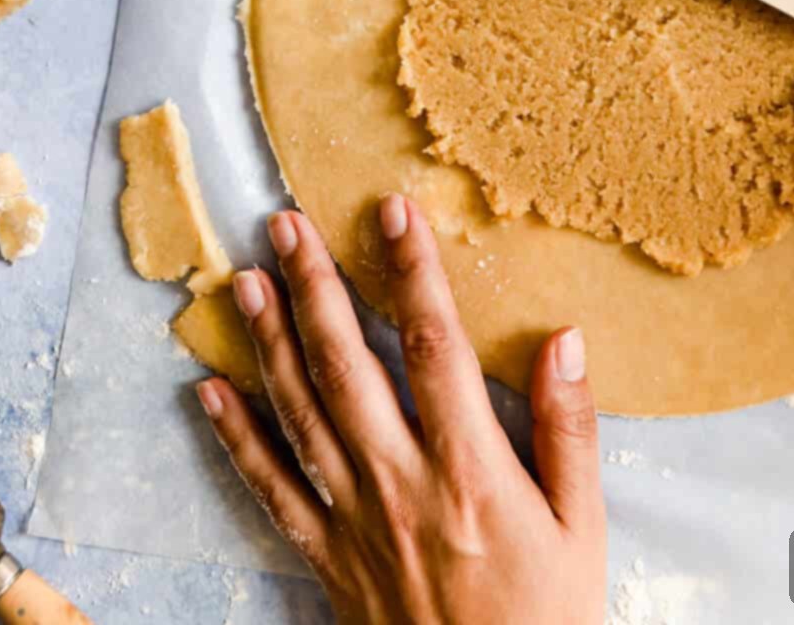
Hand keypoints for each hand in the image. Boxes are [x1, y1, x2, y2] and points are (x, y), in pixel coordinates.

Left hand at [196, 198, 606, 624]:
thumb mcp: (583, 528)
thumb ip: (569, 431)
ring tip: (244, 279)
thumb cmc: (546, 619)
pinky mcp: (327, 561)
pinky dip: (236, 439)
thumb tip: (563, 339)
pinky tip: (209, 392)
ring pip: (300, 415)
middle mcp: (401, 485)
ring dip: (269, 342)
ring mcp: (355, 523)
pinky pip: (272, 490)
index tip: (392, 210)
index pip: (433, 346)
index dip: (410, 272)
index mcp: (470, 470)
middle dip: (314, 287)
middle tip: (285, 223)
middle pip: (347, 367)